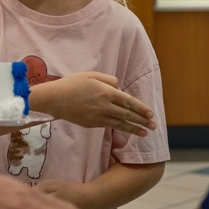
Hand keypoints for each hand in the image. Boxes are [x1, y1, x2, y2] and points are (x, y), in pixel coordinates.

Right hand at [35, 73, 155, 134]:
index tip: (150, 114)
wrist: (54, 99)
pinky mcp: (92, 124)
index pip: (129, 101)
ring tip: (145, 133)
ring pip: (120, 124)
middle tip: (153, 126)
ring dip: (134, 129)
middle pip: (127, 115)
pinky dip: (119, 128)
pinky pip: (109, 126)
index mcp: (106, 92)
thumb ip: (109, 80)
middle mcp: (104, 106)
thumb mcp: (91, 75)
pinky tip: (126, 129)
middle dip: (142, 121)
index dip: (141, 108)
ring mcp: (98, 117)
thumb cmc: (72, 84)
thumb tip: (120, 88)